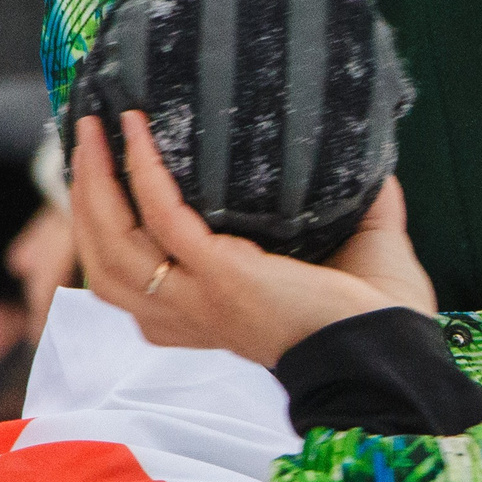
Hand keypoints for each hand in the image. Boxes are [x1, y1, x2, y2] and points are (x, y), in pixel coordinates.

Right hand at [71, 111, 436, 367]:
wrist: (396, 352)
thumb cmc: (378, 317)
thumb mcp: (350, 257)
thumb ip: (354, 210)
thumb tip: (373, 168)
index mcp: (208, 316)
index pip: (131, 284)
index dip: (105, 233)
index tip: (102, 183)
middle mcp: (190, 314)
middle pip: (103, 261)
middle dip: (85, 198)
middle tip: (87, 139)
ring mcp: (200, 297)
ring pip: (112, 242)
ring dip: (94, 181)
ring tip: (94, 130)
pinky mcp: (220, 276)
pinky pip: (161, 216)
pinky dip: (143, 170)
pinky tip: (136, 132)